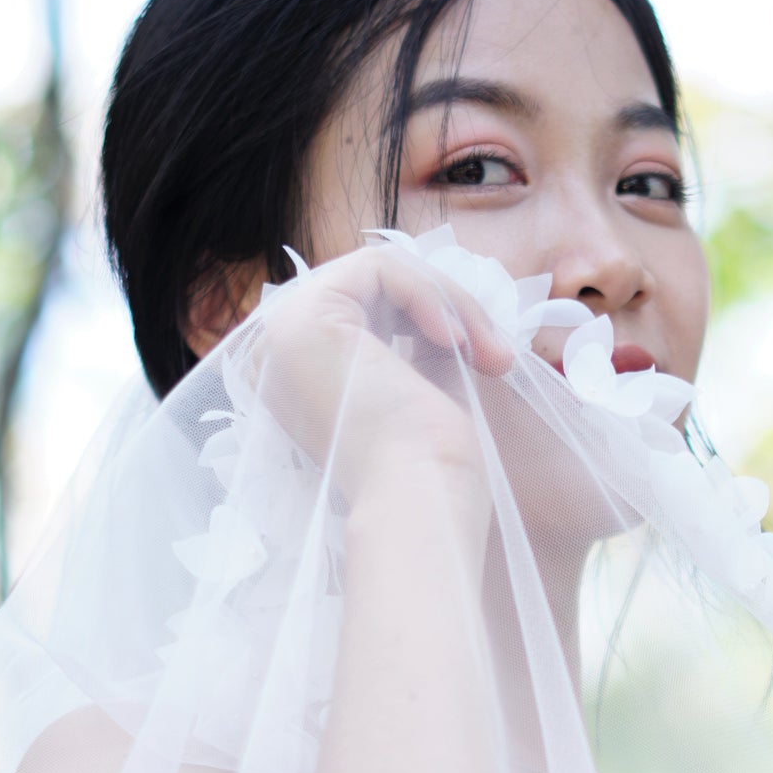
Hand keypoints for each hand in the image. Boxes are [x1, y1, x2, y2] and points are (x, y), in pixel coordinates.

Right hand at [252, 247, 512, 515]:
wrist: (418, 504)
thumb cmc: (426, 468)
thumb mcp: (419, 385)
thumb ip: (414, 342)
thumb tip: (440, 305)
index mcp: (297, 379)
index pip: (369, 311)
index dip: (433, 322)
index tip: (490, 362)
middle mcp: (275, 355)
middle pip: (374, 289)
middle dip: (447, 310)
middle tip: (497, 356)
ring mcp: (281, 334)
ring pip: (381, 273)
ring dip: (449, 304)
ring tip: (487, 352)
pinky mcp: (304, 317)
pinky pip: (380, 268)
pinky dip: (431, 295)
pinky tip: (457, 342)